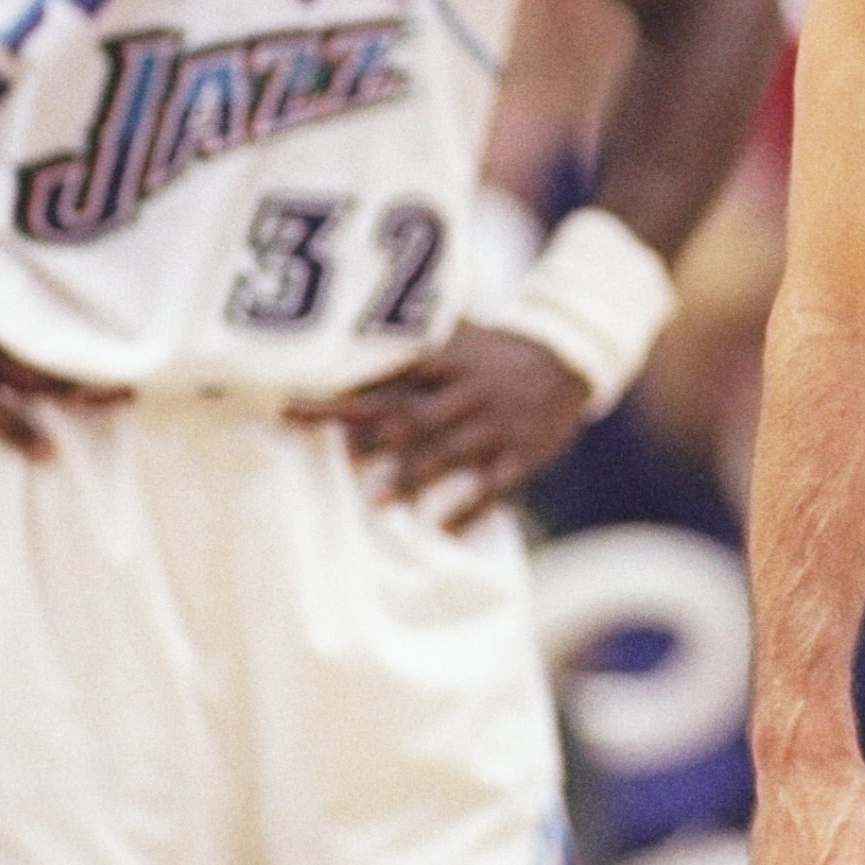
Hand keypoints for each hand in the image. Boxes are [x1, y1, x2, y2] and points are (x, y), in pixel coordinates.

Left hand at [286, 324, 585, 527]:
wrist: (571, 356)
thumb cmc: (495, 351)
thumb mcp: (460, 335)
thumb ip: (410, 344)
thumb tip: (342, 344)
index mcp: (448, 358)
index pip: (387, 371)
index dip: (342, 386)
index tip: (294, 400)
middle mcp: (468, 390)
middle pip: (407, 413)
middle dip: (359, 430)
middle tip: (315, 443)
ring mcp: (495, 423)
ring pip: (449, 452)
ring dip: (412, 474)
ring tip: (375, 499)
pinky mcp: (522, 454)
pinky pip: (494, 484)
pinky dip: (469, 508)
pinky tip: (439, 530)